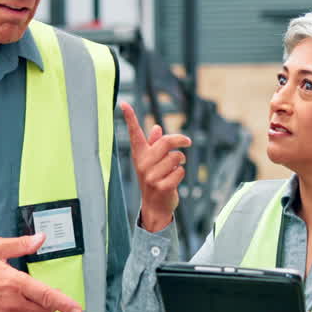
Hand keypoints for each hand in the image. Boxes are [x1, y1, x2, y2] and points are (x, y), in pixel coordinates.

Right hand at [120, 102, 191, 231]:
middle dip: (181, 140)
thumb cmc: (155, 180)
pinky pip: (180, 172)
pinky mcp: (162, 187)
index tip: (123, 104)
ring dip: (181, 161)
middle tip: (188, 142)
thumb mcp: (152, 162)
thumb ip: (154, 145)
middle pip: (166, 142)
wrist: (155, 207)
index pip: (135, 134)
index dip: (130, 118)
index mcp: (140, 155)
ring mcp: (151, 176)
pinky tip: (174, 180)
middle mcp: (143, 164)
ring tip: (175, 168)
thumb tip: (157, 128)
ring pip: (177, 157)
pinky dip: (181, 174)